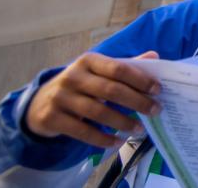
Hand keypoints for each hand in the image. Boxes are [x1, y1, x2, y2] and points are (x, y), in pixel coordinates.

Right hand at [25, 51, 160, 147]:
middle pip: (110, 90)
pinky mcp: (52, 118)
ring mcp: (60, 97)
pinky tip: (118, 142)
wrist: (40, 103)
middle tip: (156, 110)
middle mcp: (73, 76)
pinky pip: (83, 132)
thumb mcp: (97, 72)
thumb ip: (124, 66)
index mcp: (88, 61)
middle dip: (137, 101)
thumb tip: (154, 55)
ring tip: (140, 129)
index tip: (158, 90)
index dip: (140, 79)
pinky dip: (103, 139)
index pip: (118, 68)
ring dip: (123, 122)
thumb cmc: (80, 85)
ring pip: (98, 112)